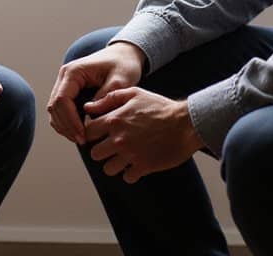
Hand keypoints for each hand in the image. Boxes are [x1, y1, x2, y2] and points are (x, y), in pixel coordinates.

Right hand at [47, 42, 145, 143]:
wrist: (123, 55)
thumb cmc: (123, 65)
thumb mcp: (120, 80)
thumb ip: (105, 97)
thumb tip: (89, 116)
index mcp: (74, 71)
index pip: (62, 100)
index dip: (70, 121)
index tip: (84, 136)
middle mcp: (65, 77)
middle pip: (54, 107)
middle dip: (67, 127)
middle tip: (84, 141)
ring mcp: (65, 84)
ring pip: (55, 111)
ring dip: (66, 127)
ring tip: (83, 139)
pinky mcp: (69, 92)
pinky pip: (61, 111)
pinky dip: (68, 124)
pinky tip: (82, 132)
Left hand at [84, 87, 202, 183]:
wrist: (184, 123)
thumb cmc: (159, 106)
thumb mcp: (134, 94)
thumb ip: (109, 98)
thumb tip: (88, 106)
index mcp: (114, 120)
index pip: (89, 132)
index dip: (93, 133)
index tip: (100, 134)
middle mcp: (119, 139)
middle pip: (94, 153)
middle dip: (101, 150)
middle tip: (111, 146)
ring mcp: (130, 155)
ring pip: (108, 169)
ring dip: (114, 163)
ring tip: (123, 156)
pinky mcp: (143, 167)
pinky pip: (127, 177)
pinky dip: (130, 172)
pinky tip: (137, 163)